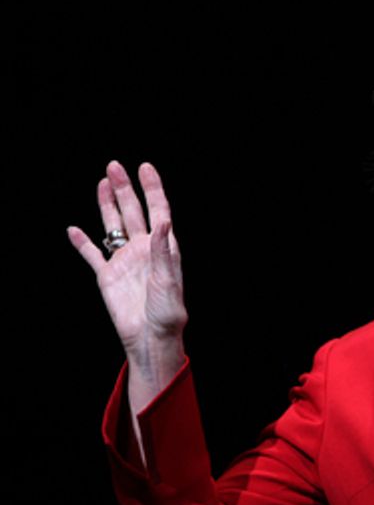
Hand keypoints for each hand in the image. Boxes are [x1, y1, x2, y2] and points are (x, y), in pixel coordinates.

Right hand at [67, 160, 187, 373]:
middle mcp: (143, 250)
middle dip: (124, 189)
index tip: (145, 168)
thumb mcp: (169, 281)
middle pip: (132, 212)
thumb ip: (164, 251)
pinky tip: (73, 229)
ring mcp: (124, 261)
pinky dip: (82, 242)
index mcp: (163, 249)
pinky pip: (91, 255)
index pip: (158, 211)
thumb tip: (164, 222)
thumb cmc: (167, 313)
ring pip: (112, 226)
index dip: (152, 189)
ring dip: (106, 205)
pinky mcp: (107, 277)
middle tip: (115, 166)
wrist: (149, 338)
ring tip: (102, 183)